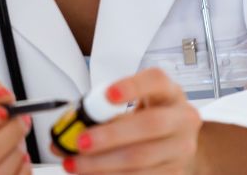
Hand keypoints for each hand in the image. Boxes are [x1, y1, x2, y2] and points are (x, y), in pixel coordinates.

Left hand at [56, 69, 200, 174]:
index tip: (108, 94)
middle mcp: (181, 119)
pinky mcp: (175, 172)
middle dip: (111, 135)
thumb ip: (100, 111)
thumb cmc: (146, 115)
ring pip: (142, 158)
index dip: (132, 86)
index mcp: (169, 92)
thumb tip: (64, 133)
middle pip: (151, 125)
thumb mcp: (129, 103)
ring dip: (103, 164)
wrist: (173, 139)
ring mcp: (181, 149)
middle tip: (81, 142)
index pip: (156, 81)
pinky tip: (93, 173)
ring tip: (76, 164)